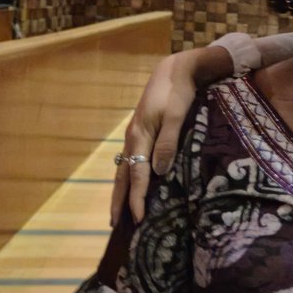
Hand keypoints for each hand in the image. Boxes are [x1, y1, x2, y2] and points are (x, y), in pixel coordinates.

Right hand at [110, 49, 203, 225]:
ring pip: (124, 167)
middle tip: (114, 223)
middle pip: (123, 175)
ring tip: (119, 209)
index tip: (138, 219)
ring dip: (122, 189)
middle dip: (119, 199)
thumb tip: (158, 173)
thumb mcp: (176, 116)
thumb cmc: (178, 92)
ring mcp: (135, 134)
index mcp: (140, 135)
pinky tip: (133, 182)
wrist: (175, 69)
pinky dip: (129, 175)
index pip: (137, 175)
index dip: (137, 198)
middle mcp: (133, 137)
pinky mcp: (142, 130)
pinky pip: (131, 159)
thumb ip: (168, 143)